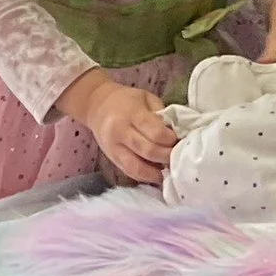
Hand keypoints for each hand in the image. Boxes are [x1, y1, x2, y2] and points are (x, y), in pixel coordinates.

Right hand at [62, 69, 175, 185]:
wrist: (97, 105)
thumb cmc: (127, 100)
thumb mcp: (146, 98)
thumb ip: (161, 114)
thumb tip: (177, 134)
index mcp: (132, 113)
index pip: (155, 132)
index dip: (170, 140)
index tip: (179, 140)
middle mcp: (121, 131)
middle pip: (148, 151)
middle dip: (167, 156)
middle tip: (178, 156)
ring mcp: (114, 148)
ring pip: (137, 167)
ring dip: (156, 172)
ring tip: (169, 170)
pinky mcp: (112, 159)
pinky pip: (130, 172)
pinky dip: (145, 177)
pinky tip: (157, 175)